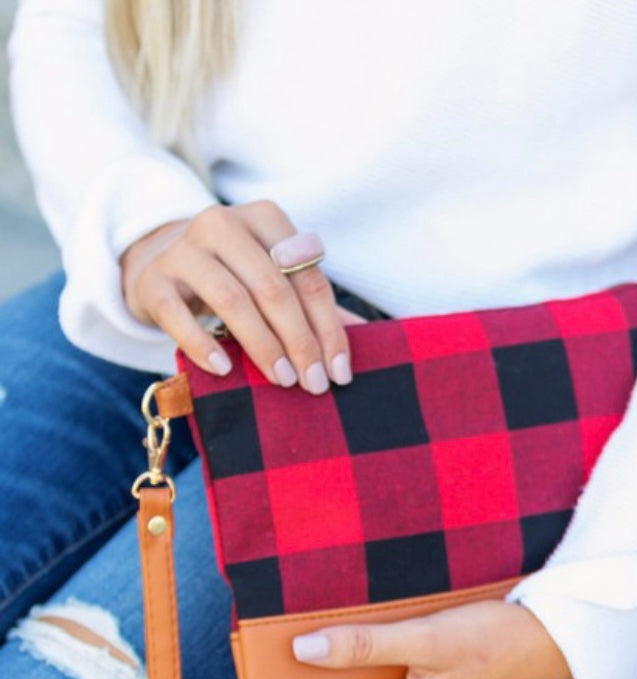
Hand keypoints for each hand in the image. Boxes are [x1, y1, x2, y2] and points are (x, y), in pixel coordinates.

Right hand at [120, 201, 364, 392]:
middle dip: (299, 341)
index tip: (340, 371)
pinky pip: (177, 315)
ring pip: (231, 299)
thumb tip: (366, 339)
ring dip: (262, 345)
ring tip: (282, 380)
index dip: (328, 327)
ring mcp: (183, 250)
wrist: (158, 263)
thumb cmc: (232, 275)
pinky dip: (202, 344)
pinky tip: (224, 369)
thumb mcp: (271, 277)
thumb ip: (311, 302)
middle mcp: (223, 223)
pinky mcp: (152, 281)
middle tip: (313, 383)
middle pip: (273, 287)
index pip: (307, 277)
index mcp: (265, 218)